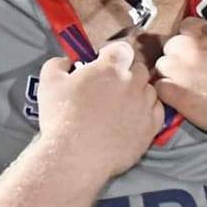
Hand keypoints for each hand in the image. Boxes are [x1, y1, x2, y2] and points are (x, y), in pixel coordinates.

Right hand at [37, 40, 164, 178]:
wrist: (74, 157)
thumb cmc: (60, 119)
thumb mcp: (49, 82)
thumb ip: (58, 63)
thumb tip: (66, 61)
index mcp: (109, 68)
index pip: (122, 49)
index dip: (113, 55)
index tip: (104, 63)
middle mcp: (131, 83)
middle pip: (138, 68)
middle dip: (127, 73)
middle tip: (112, 86)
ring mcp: (143, 106)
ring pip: (149, 89)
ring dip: (138, 92)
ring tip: (122, 105)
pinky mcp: (150, 127)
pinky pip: (158, 110)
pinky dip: (148, 110)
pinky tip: (134, 117)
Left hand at [154, 0, 206, 143]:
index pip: (185, 26)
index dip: (191, 37)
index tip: (200, 48)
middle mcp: (193, 52)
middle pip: (170, 46)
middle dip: (179, 54)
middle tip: (193, 67)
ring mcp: (183, 75)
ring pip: (162, 66)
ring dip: (171, 72)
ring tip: (186, 82)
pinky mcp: (179, 98)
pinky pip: (160, 88)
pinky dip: (167, 90)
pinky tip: (181, 96)